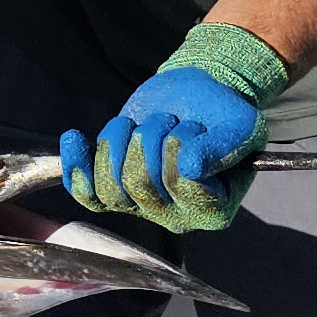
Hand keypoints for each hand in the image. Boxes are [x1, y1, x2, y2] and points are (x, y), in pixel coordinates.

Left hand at [62, 23, 288, 233]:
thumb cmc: (223, 117)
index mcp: (213, 211)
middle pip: (139, 184)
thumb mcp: (240, 125)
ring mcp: (141, 205)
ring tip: (139, 123)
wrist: (195, 99)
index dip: (178, 147)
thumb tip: (191, 168)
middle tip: (166, 120)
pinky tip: (75, 137)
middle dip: (148, 137)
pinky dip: (76, 166)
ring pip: (110, 186)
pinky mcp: (114, 189)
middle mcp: (176, 217)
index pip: (180, 184)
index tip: (192, 128)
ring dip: (119, 140)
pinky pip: (86, 193)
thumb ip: (223, 147)